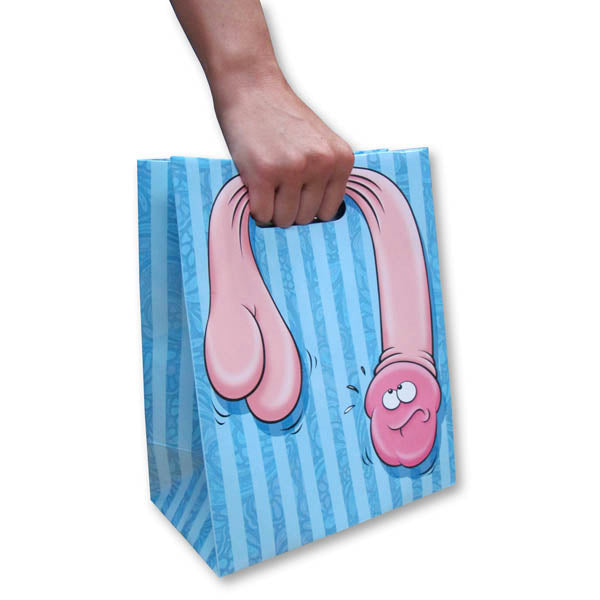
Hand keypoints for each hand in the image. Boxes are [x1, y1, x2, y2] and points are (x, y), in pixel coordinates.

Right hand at [213, 73, 353, 226]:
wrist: (251, 85)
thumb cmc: (281, 117)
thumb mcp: (319, 143)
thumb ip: (324, 175)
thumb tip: (317, 219)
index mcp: (340, 159)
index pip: (329, 211)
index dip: (308, 208)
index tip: (295, 198)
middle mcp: (321, 164)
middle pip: (305, 218)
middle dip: (288, 209)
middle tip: (275, 187)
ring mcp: (293, 169)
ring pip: (284, 219)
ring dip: (271, 210)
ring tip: (265, 185)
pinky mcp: (264, 173)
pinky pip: (262, 213)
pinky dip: (255, 207)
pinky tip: (254, 186)